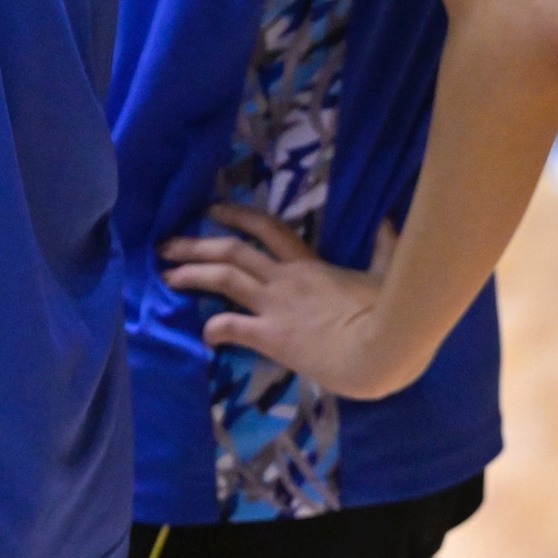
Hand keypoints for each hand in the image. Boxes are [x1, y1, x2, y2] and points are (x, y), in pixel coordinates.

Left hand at [161, 203, 430, 401]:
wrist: (385, 348)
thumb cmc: (392, 314)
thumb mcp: (389, 276)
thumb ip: (386, 248)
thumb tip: (389, 223)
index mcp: (310, 265)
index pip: (268, 228)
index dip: (237, 215)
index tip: (211, 209)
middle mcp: (285, 279)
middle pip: (233, 250)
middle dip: (196, 244)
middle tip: (166, 243)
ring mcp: (276, 305)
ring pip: (224, 277)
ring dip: (191, 274)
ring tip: (165, 274)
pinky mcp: (272, 336)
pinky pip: (233, 326)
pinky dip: (213, 328)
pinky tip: (202, 334)